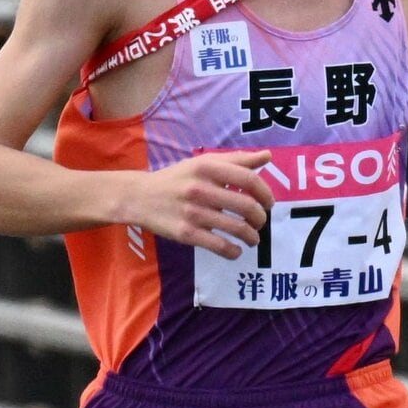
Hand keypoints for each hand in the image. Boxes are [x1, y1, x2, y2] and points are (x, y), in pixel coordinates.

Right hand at [127, 148, 273, 255]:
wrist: (139, 197)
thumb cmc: (177, 179)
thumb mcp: (203, 163)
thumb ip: (236, 160)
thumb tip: (267, 156)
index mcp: (208, 167)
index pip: (249, 179)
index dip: (265, 193)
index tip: (268, 204)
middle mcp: (201, 188)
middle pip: (247, 206)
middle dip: (261, 219)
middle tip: (260, 223)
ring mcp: (193, 212)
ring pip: (237, 229)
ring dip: (252, 237)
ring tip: (252, 239)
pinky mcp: (186, 233)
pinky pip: (220, 246)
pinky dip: (234, 251)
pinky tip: (236, 250)